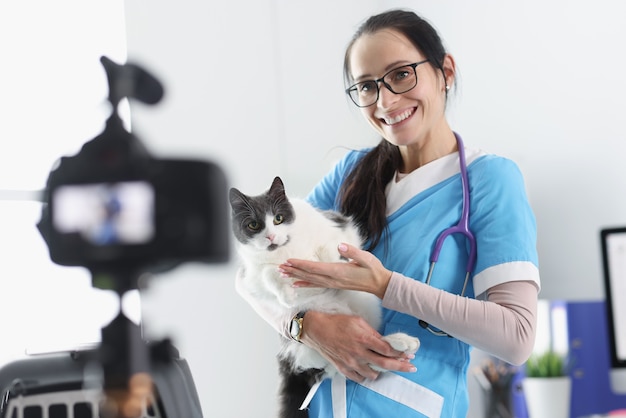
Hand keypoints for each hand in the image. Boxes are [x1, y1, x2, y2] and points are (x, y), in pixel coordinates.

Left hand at [278, 243, 391, 298]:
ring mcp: (333, 283)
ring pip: (310, 280)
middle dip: (294, 270)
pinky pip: (316, 285)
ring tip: (282, 274)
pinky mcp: (334, 284)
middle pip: (309, 274)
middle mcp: (333, 279)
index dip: (301, 264)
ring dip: (296, 276)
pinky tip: (296, 284)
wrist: (380, 284)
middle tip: (279, 268)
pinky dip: (305, 284)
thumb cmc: (373, 269)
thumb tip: (340, 245)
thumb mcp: (366, 258)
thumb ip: (353, 252)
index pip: (315, 268)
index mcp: (339, 271)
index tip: (289, 261)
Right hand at [301, 311, 416, 381]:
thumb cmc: (337, 322)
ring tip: (386, 366)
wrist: (317, 329)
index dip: (400, 353)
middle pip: (385, 364)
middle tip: (411, 367)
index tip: (408, 353)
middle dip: (401, 366)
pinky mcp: (343, 368)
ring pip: (373, 373)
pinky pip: (359, 377)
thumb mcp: (358, 321)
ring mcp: (351, 362)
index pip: (387, 349)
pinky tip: (369, 370)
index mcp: (363, 338)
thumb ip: (373, 332)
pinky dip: (366, 375)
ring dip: (382, 371)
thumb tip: (384, 341)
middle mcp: (358, 352)